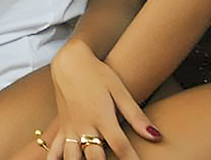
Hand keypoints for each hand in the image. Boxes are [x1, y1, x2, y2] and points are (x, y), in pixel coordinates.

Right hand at [47, 40, 159, 158]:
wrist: (69, 61)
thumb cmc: (97, 73)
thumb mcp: (120, 90)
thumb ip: (136, 116)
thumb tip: (156, 136)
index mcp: (101, 117)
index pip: (121, 147)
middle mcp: (84, 125)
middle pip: (94, 157)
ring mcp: (70, 128)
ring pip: (71, 157)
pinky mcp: (61, 127)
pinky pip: (54, 149)